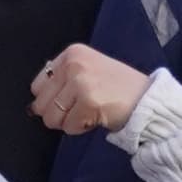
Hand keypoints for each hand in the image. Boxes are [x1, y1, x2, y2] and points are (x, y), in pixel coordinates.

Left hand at [29, 43, 149, 140]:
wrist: (147, 99)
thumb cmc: (118, 88)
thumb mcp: (88, 70)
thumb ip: (62, 80)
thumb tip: (33, 107)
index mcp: (71, 53)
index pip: (37, 86)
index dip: (52, 99)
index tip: (72, 99)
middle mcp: (73, 64)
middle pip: (41, 103)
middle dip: (59, 113)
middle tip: (82, 107)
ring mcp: (81, 82)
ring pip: (52, 118)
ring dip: (70, 122)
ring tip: (91, 111)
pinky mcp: (89, 101)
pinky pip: (69, 127)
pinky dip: (82, 128)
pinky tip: (98, 116)